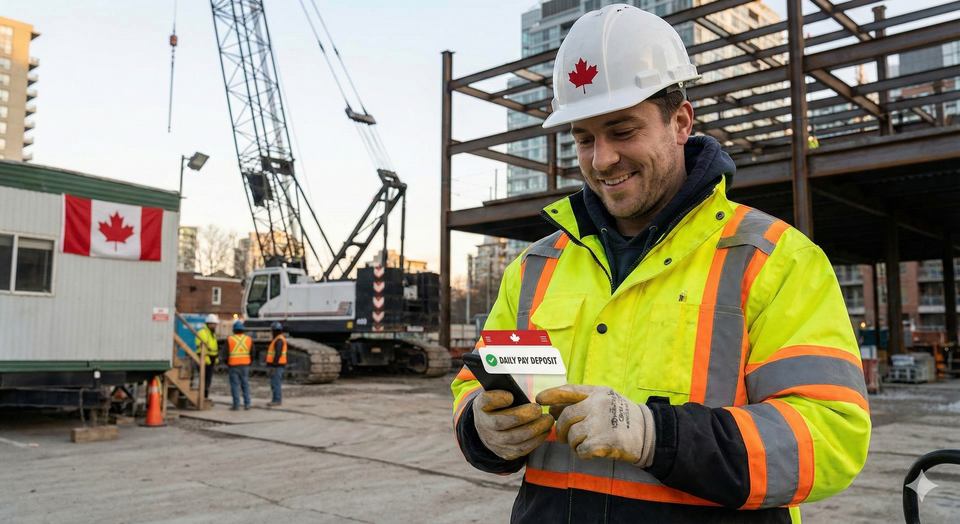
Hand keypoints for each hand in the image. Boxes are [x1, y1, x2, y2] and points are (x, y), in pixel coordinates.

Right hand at [472, 390, 554, 460]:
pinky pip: (520, 450)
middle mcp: (484, 425)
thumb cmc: (500, 405)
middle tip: (539, 410)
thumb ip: (507, 389)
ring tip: (547, 420)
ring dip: (534, 429)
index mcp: (481, 405)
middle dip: (523, 416)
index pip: (485, 401)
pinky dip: (535, 441)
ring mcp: (493, 441)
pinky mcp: (504, 452)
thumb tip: (520, 389)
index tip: (511, 396)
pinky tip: (545, 431)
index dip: (497, 399)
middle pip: (501, 423)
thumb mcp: (498, 393)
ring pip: (513, 439)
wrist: (490, 427)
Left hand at [536, 384, 654, 466]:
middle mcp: (598, 405)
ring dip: (574, 443)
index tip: (540, 400)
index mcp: (597, 393)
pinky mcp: (604, 441)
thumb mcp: (606, 399)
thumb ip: (582, 400)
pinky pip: (582, 449)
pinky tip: (592, 451)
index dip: (552, 394)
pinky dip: (584, 453)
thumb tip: (553, 408)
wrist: (649, 433)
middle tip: (564, 437)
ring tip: (584, 443)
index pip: (568, 390)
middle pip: (566, 416)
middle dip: (561, 429)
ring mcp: (601, 423)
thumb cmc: (623, 417)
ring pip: (572, 435)